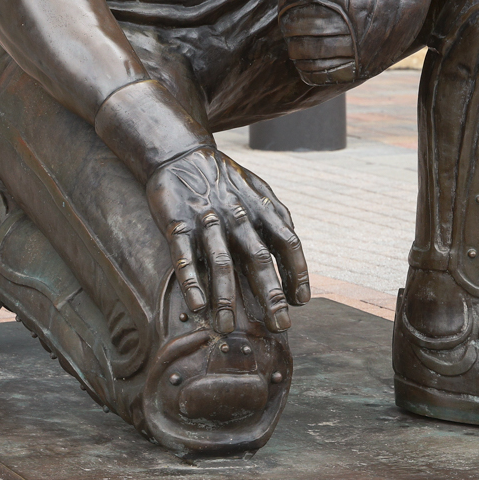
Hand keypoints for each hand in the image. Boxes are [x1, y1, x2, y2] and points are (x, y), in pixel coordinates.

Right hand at [144, 148, 309, 333]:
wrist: (180, 152)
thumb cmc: (223, 178)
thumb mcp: (257, 188)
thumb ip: (276, 215)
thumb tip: (293, 248)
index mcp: (260, 208)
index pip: (287, 242)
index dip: (298, 272)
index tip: (301, 301)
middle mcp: (237, 215)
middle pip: (259, 259)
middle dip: (271, 295)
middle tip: (280, 326)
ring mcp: (207, 219)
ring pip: (221, 262)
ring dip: (226, 297)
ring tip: (228, 327)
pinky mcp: (177, 223)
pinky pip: (184, 256)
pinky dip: (191, 282)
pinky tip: (197, 306)